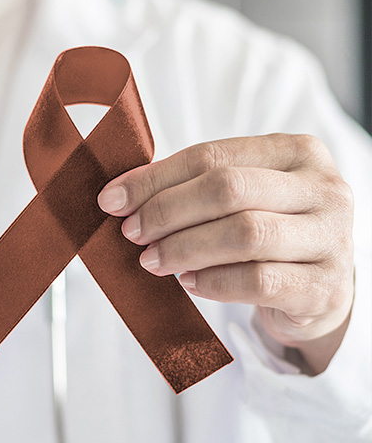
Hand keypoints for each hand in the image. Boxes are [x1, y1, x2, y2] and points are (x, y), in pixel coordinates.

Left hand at [97, 134, 353, 373]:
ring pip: (244, 234)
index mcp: (296, 152)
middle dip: (167, 212)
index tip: (112, 199)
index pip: (212, 156)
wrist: (319, 289)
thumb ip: (191, 187)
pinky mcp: (324, 287)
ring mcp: (331, 238)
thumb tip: (119, 195)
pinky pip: (259, 281)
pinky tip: (189, 283)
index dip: (154, 178)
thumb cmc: (269, 232)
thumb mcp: (240, 198)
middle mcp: (323, 189)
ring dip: (185, 248)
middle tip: (132, 233)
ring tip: (153, 261)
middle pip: (228, 190)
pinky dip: (214, 282)